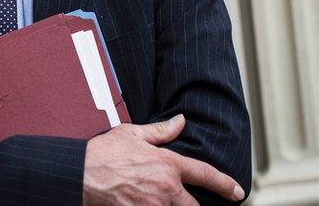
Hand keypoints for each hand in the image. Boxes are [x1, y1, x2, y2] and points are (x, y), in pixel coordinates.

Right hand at [83, 114, 244, 204]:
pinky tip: (148, 203)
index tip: (237, 192)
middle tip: (186, 200)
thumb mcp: (133, 134)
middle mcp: (165, 188)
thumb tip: (181, 121)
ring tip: (161, 199)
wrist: (81, 174)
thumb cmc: (103, 154)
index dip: (225, 185)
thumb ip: (161, 131)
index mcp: (167, 164)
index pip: (206, 175)